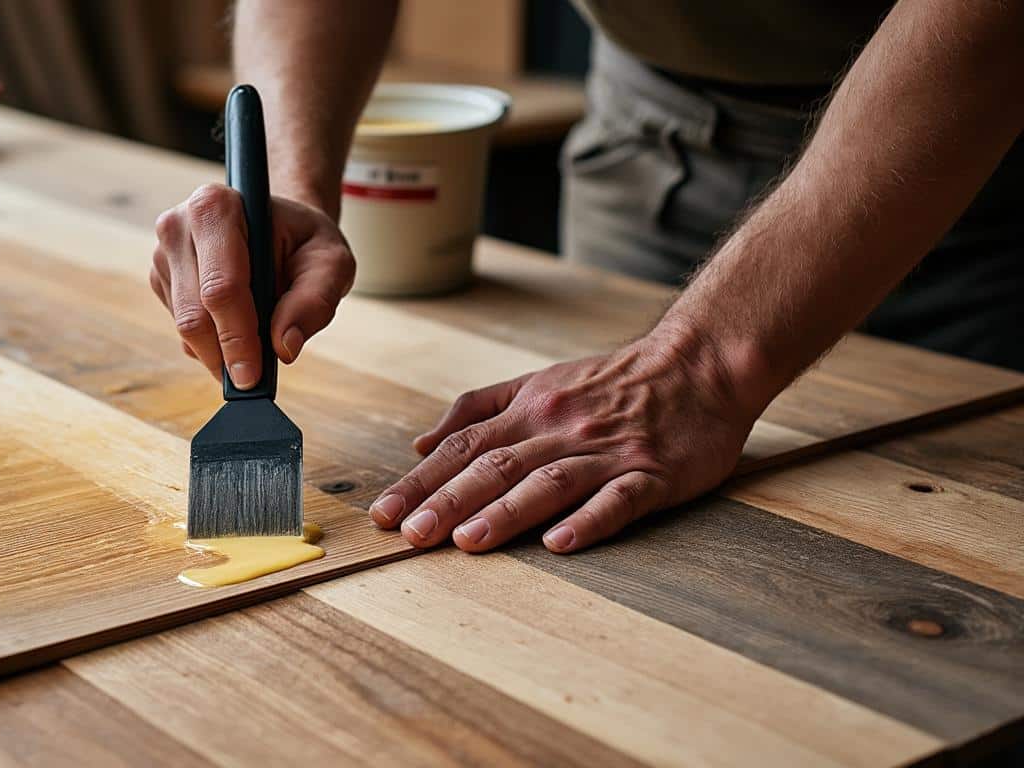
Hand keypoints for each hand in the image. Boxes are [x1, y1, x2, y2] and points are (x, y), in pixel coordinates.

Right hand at [150, 183, 354, 386]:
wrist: (281, 229)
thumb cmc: (305, 242)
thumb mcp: (331, 263)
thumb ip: (315, 301)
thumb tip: (284, 346)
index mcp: (217, 206)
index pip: (221, 287)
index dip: (237, 337)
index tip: (252, 375)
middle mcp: (179, 226)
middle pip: (195, 314)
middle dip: (225, 356)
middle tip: (253, 382)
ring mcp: (164, 255)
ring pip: (186, 328)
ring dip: (221, 352)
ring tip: (257, 347)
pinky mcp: (162, 281)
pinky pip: (182, 332)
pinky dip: (212, 345)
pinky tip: (238, 328)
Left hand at [369, 330, 758, 552]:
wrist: (698, 362)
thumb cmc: (612, 380)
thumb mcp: (537, 382)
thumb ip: (478, 411)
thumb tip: (421, 444)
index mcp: (530, 410)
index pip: (463, 448)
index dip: (421, 480)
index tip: (384, 513)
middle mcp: (560, 430)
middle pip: (495, 466)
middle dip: (447, 501)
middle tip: (409, 535)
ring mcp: (606, 453)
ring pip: (548, 482)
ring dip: (505, 513)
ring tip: (466, 542)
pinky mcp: (652, 474)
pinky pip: (618, 500)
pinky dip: (588, 520)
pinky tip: (560, 543)